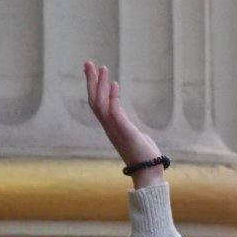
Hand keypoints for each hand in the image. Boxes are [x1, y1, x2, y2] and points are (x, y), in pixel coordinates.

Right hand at [83, 60, 163, 184]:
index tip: (93, 71)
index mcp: (111, 127)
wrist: (149, 173)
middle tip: (88, 62)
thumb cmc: (144, 157)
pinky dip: (113, 98)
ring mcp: (116, 130)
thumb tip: (126, 122)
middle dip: (91, 81)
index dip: (93, 87)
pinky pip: (115, 113)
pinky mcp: (126, 132)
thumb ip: (127, 126)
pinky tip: (115, 85)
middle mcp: (109, 127)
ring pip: (101, 104)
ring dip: (101, 85)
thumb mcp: (133, 136)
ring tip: (103, 68)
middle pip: (94, 100)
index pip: (97, 103)